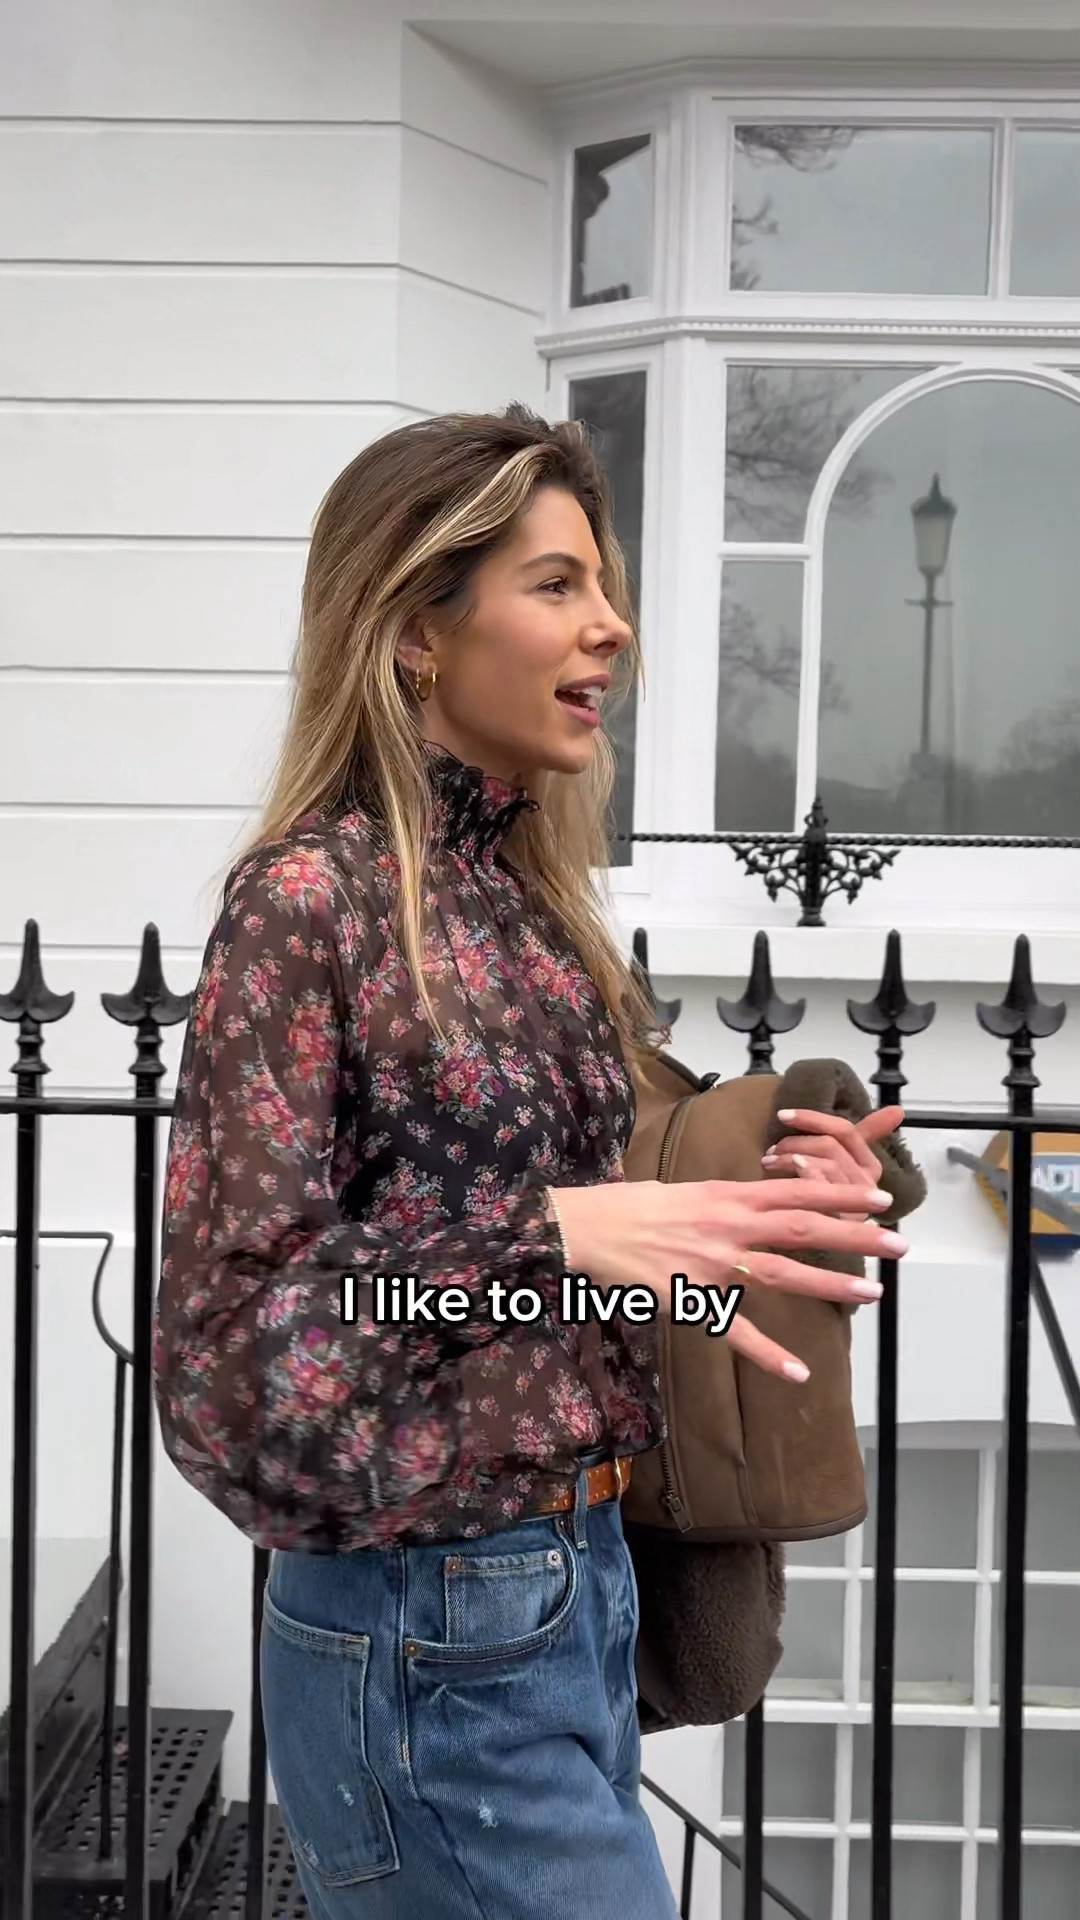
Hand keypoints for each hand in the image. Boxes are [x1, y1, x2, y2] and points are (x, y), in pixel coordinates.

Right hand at [548, 1174, 907, 1382]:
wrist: (585, 1225)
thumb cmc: (631, 1205)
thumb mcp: (685, 1188)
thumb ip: (726, 1199)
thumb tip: (757, 1199)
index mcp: (726, 1195)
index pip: (796, 1190)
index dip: (841, 1195)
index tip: (879, 1200)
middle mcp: (726, 1226)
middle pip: (802, 1228)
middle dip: (854, 1235)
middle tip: (898, 1243)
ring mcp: (712, 1264)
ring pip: (782, 1273)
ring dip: (830, 1284)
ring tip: (872, 1292)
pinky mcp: (691, 1300)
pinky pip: (736, 1332)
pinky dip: (768, 1354)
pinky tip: (798, 1372)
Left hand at [762, 1105, 905, 1219]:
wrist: (804, 1248)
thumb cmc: (818, 1201)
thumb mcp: (840, 1164)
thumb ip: (867, 1135)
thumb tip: (898, 1110)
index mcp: (870, 1168)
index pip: (846, 1132)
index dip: (813, 1119)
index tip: (783, 1115)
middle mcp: (867, 1186)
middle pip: (831, 1146)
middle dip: (797, 1141)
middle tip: (772, 1149)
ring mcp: (853, 1206)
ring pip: (825, 1162)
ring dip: (791, 1156)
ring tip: (769, 1160)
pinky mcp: (837, 1222)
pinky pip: (820, 1186)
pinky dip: (799, 1172)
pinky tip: (776, 1172)